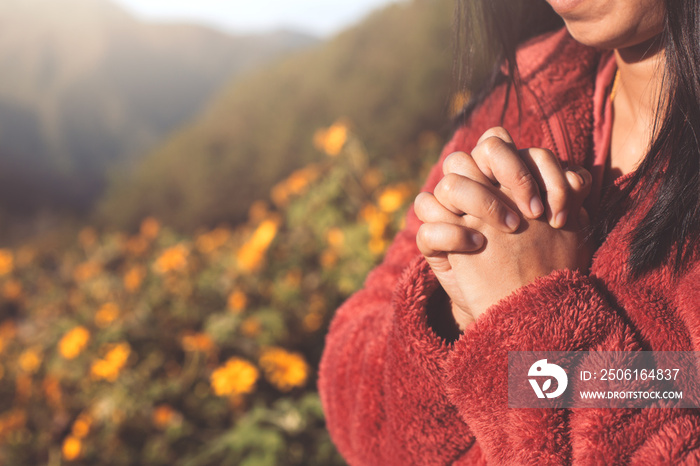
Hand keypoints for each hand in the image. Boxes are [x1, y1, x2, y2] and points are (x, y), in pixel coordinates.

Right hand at [415, 128, 592, 327]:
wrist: (517, 301)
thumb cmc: (538, 255)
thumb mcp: (562, 226)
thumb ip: (570, 195)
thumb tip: (580, 177)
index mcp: (492, 175)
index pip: (495, 142)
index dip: (523, 163)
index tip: (552, 203)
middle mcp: (467, 188)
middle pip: (467, 157)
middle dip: (506, 179)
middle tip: (534, 213)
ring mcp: (446, 214)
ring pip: (448, 186)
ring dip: (483, 203)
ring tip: (512, 229)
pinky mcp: (433, 242)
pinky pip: (428, 228)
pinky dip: (453, 234)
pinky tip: (478, 245)